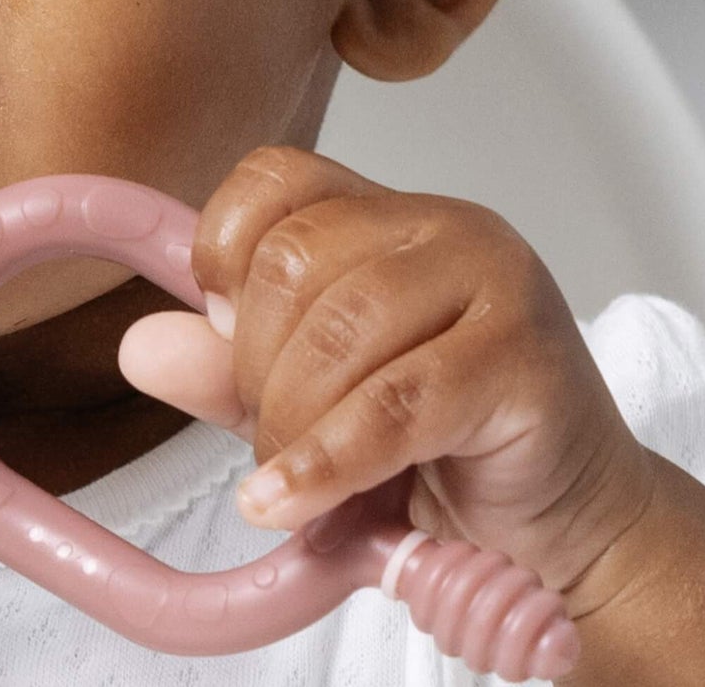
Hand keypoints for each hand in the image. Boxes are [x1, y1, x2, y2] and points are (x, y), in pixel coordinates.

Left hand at [118, 145, 657, 602]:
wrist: (564, 527)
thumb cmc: (439, 449)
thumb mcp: (308, 402)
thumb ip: (224, 368)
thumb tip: (140, 346)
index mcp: (383, 214)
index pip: (274, 177)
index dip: (222, 246)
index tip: (218, 324)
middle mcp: (440, 227)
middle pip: (293, 257)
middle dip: (254, 364)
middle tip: (268, 432)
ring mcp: (492, 280)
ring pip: (340, 327)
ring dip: (290, 420)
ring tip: (290, 476)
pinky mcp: (524, 356)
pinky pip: (393, 403)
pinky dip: (326, 461)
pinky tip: (294, 500)